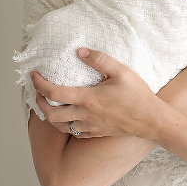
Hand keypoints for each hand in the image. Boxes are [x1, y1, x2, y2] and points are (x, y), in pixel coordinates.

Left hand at [31, 50, 156, 138]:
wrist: (152, 121)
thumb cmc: (138, 96)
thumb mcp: (122, 72)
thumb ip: (100, 60)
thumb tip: (81, 52)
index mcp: (88, 99)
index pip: (54, 92)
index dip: (39, 84)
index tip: (34, 76)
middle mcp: (85, 115)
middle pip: (50, 114)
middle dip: (39, 103)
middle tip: (39, 93)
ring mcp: (90, 126)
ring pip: (60, 126)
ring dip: (50, 116)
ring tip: (50, 106)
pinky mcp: (97, 133)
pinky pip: (74, 132)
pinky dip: (66, 125)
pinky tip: (70, 118)